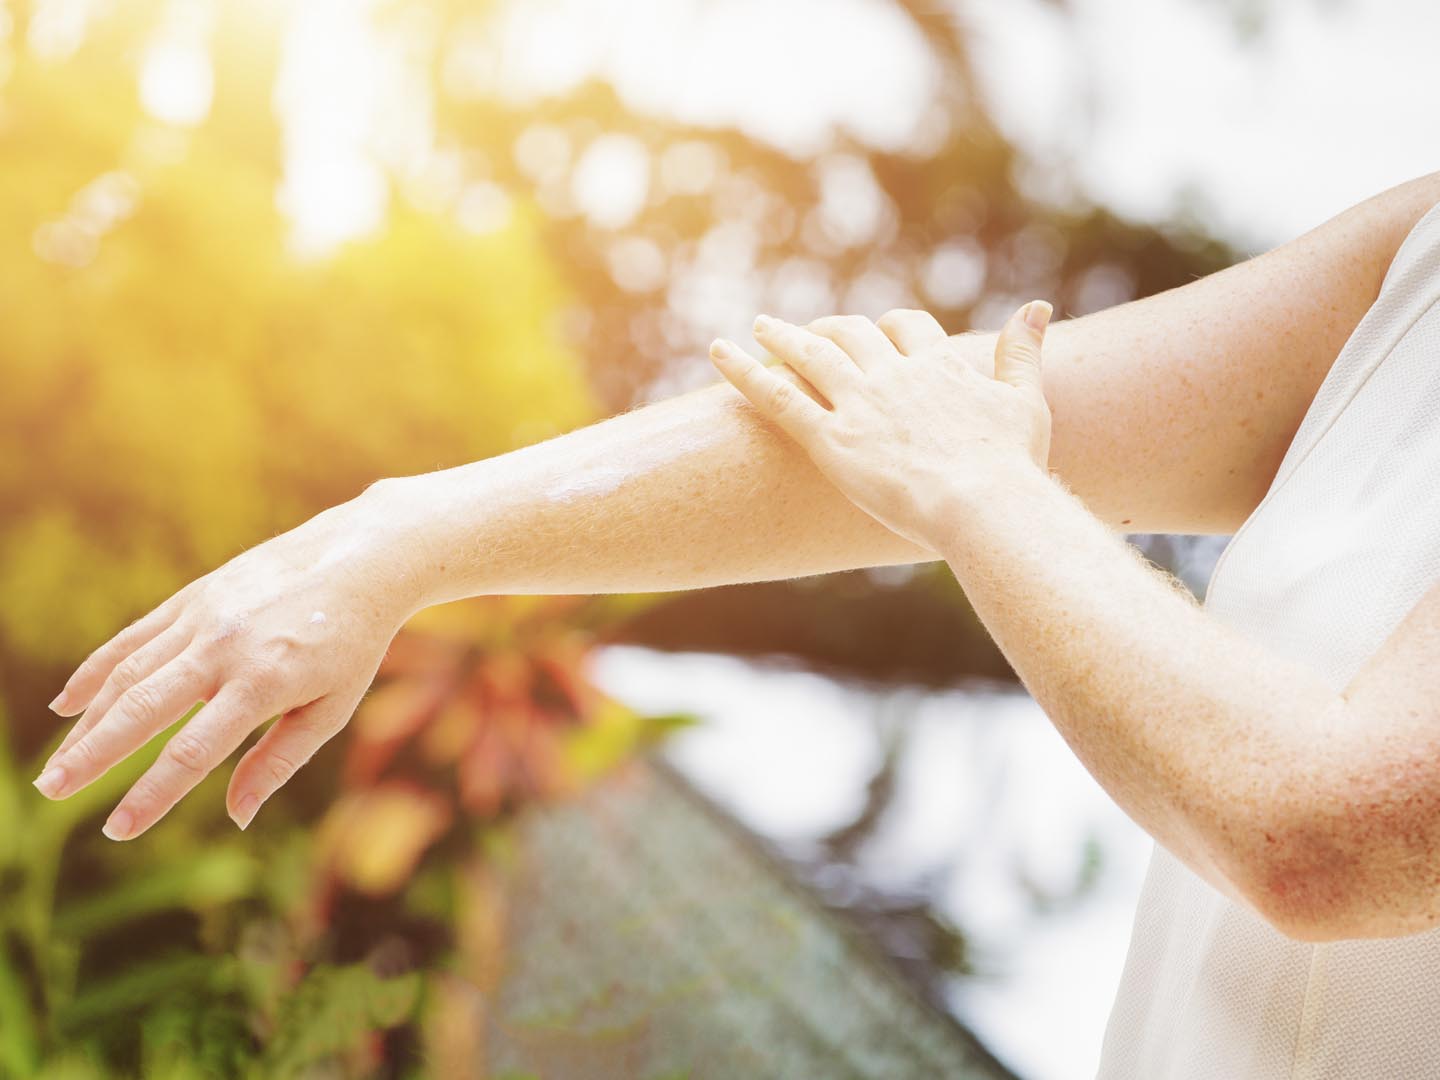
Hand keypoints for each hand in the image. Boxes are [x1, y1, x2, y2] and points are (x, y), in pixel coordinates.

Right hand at [37, 485, 427, 838]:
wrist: (361, 558)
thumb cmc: (352, 643)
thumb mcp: (332, 708)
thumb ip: (280, 761)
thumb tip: (237, 817)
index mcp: (264, 683)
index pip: (193, 751)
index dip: (152, 795)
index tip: (118, 831)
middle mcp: (225, 647)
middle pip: (142, 709)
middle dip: (92, 755)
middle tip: (51, 791)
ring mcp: (204, 617)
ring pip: (129, 674)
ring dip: (88, 722)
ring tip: (58, 767)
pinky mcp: (194, 596)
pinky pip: (133, 637)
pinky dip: (97, 670)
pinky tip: (67, 705)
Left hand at [709, 302, 1053, 550]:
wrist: (984, 503)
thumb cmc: (1011, 465)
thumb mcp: (1025, 401)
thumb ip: (1023, 353)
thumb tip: (1038, 307)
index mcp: (937, 366)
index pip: (906, 329)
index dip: (889, 328)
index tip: (878, 331)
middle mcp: (892, 375)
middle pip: (852, 335)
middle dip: (830, 329)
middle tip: (809, 331)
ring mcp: (858, 404)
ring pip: (810, 356)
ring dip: (782, 337)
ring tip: (760, 327)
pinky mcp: (829, 438)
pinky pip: (777, 395)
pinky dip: (743, 371)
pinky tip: (717, 352)